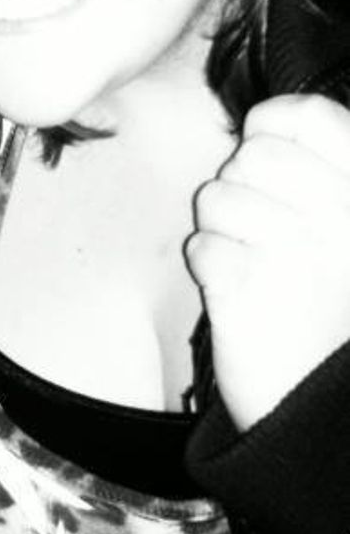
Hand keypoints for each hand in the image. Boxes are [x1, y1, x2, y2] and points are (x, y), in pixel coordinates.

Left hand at [187, 93, 349, 431]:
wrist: (329, 416)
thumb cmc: (336, 321)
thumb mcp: (346, 234)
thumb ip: (318, 177)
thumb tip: (262, 125)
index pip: (309, 117)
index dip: (272, 124)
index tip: (265, 144)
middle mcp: (335, 215)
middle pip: (248, 155)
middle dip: (241, 187)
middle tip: (265, 231)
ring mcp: (290, 249)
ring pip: (214, 197)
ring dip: (224, 231)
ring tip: (261, 269)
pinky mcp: (243, 286)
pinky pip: (200, 246)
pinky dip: (212, 269)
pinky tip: (243, 294)